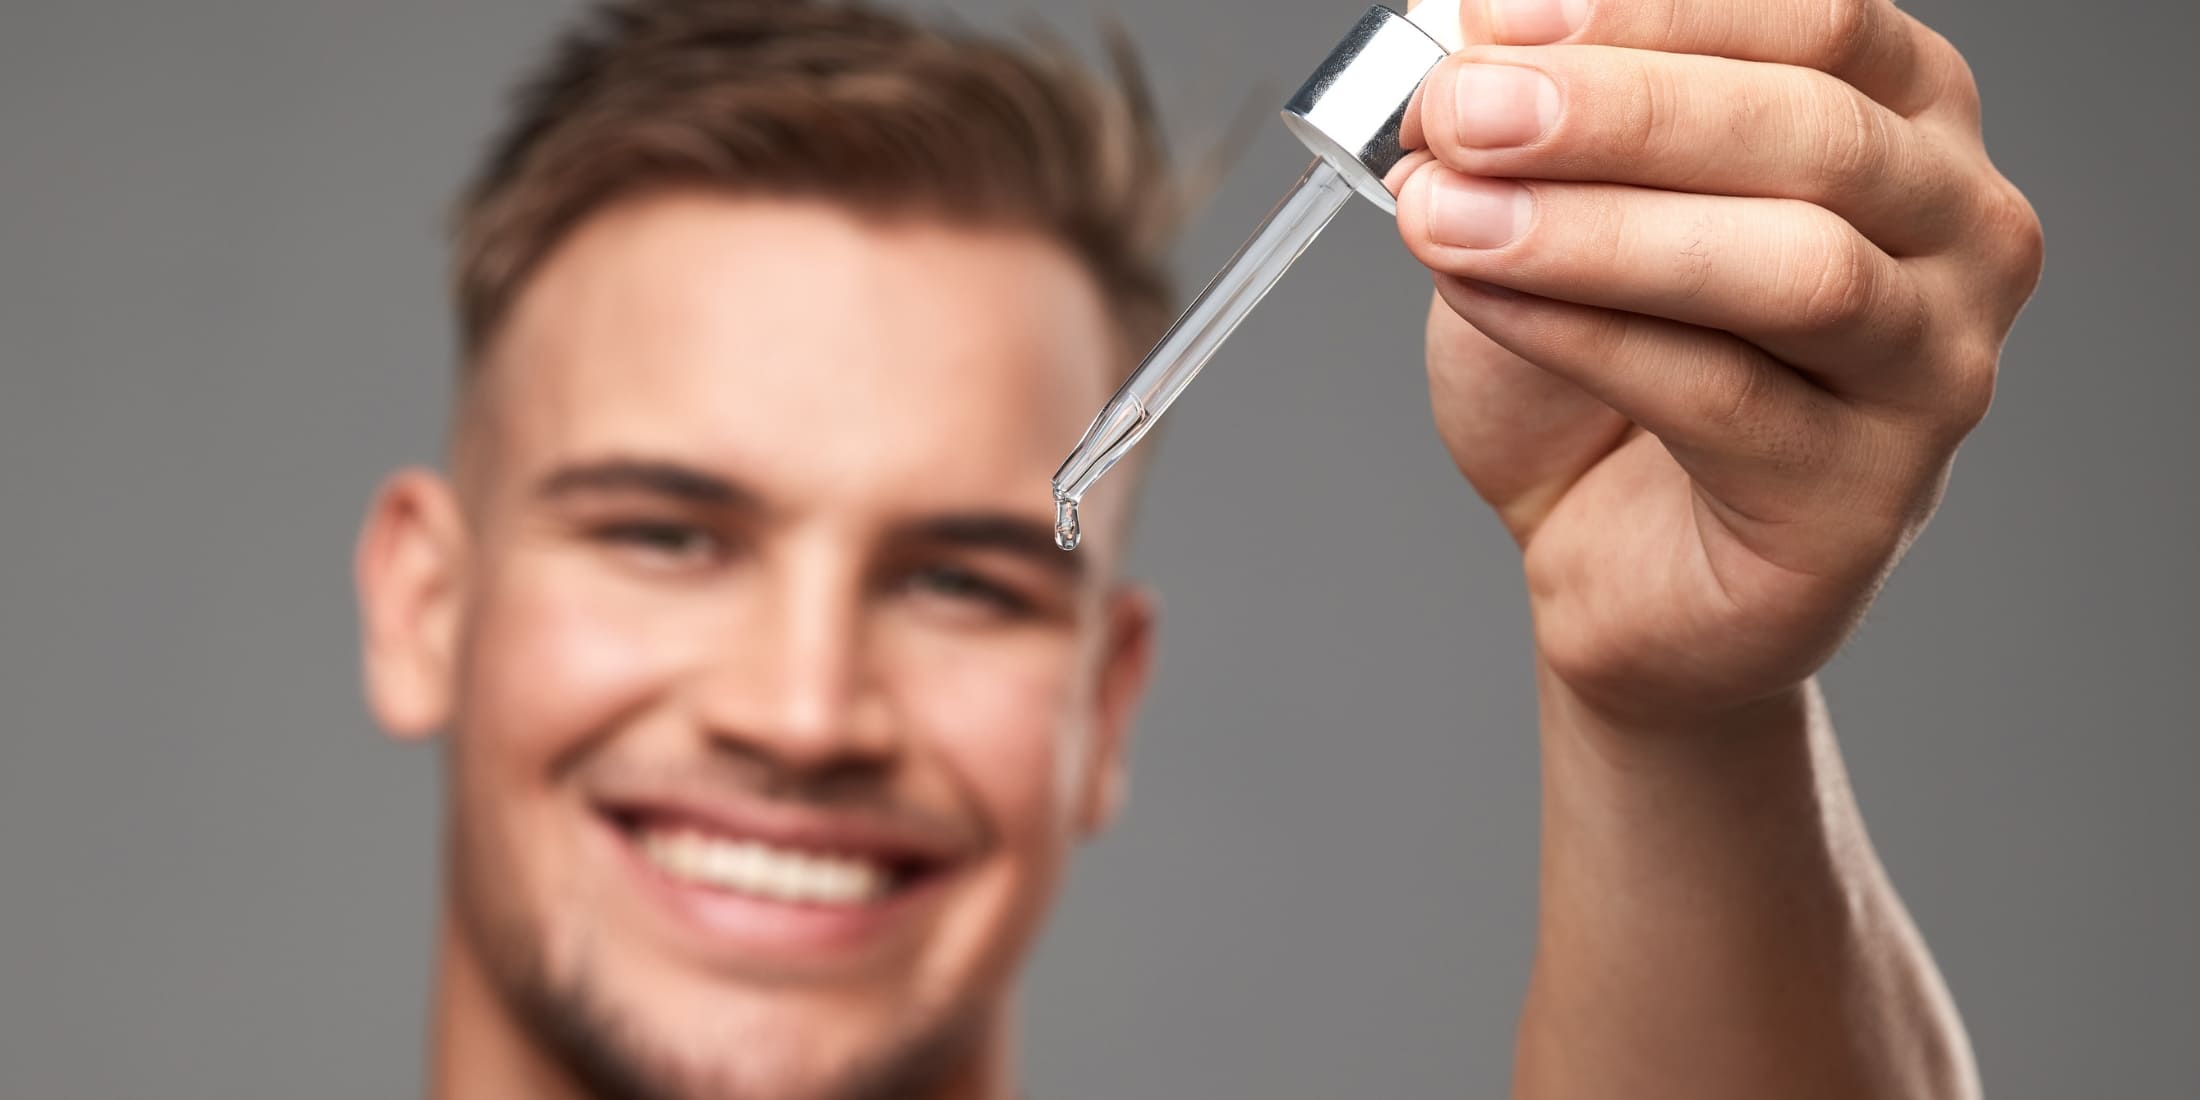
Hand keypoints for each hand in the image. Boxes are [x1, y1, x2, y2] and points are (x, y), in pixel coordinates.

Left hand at [1393, 0, 2042, 726]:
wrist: (1610, 562)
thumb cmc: (1603, 373)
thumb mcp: (1561, 208)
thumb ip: (1538, 127)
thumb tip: (1463, 50)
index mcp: (1905, 117)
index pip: (1818, 16)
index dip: (1650, 8)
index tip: (1491, 19)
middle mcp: (1958, 231)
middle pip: (1815, 130)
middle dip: (1619, 108)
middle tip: (1460, 109)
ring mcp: (1933, 372)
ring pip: (1794, 269)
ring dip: (1596, 228)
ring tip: (1443, 213)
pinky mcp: (1861, 499)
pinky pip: (1723, 399)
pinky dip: (1580, 334)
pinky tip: (1477, 296)